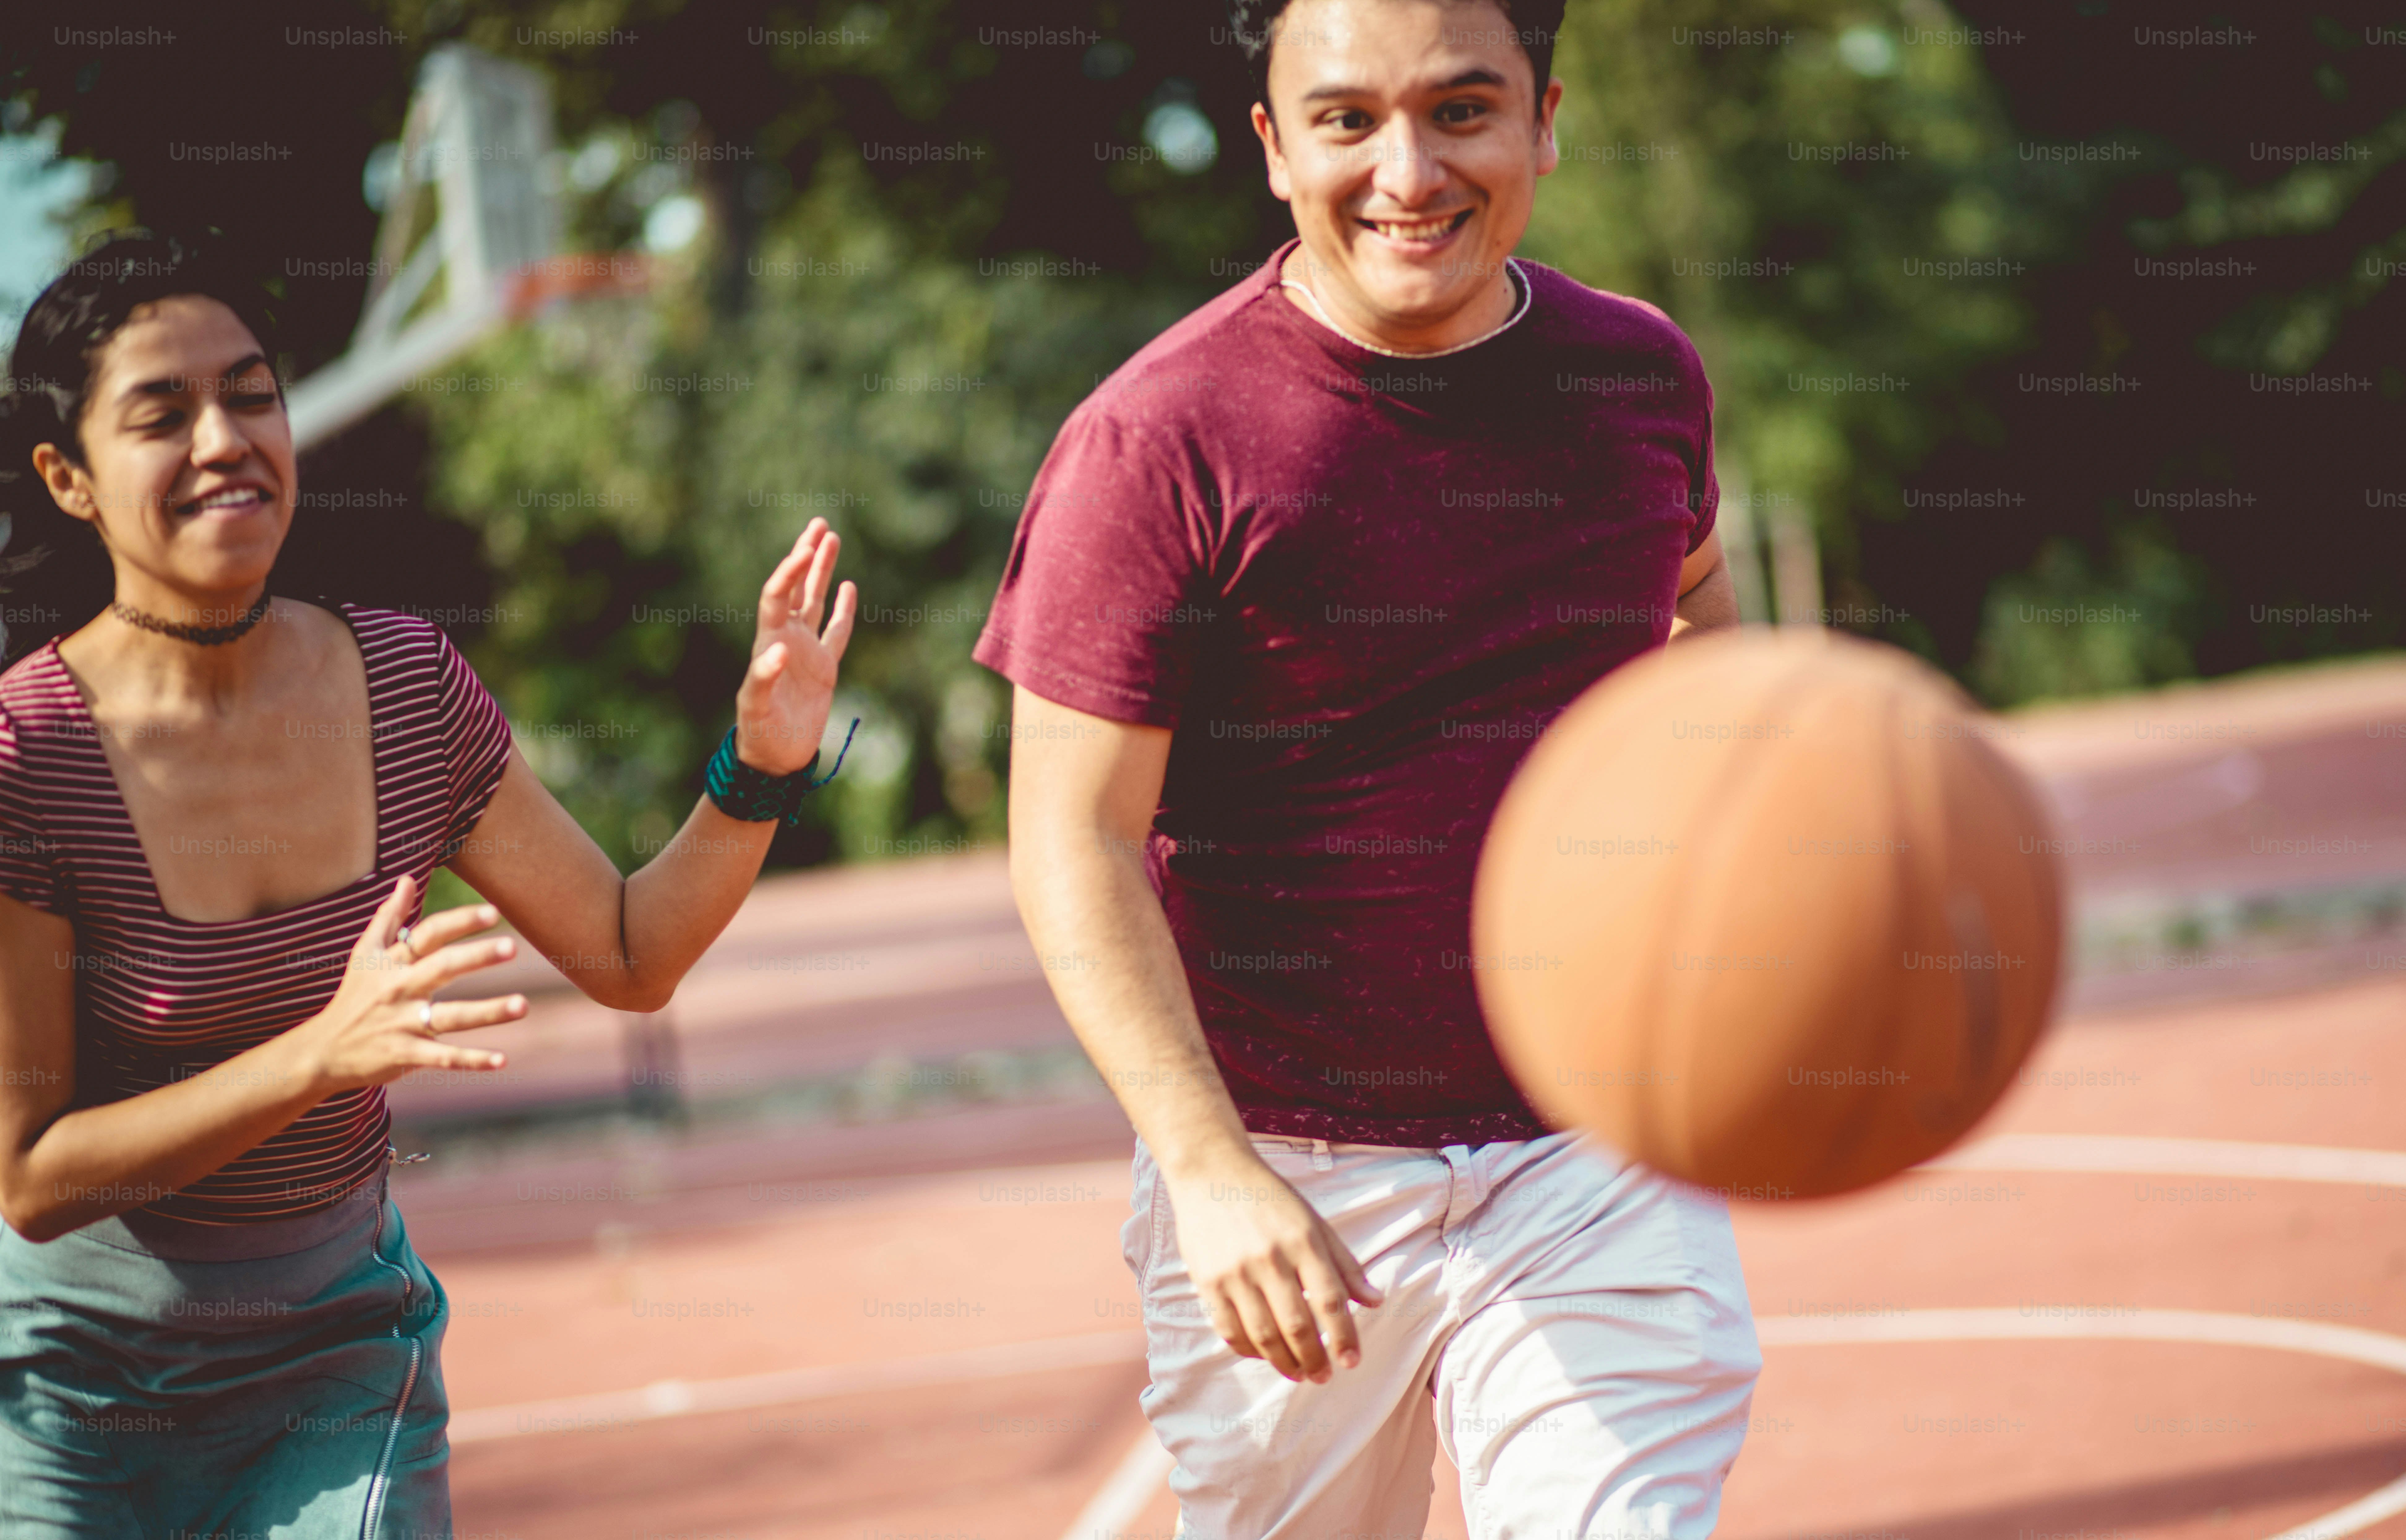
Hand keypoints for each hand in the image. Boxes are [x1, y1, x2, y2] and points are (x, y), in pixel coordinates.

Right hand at [298, 875, 526, 1093]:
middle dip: (476, 956)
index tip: (494, 912)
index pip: (430, 934)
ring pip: (450, 1016)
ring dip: (488, 1012)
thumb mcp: (366, 953)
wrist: (324, 1050)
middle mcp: (400, 989)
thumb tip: (407, 879)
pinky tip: (502, 1060)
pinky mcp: (406, 1054)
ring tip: (523, 1005)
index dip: (460, 921)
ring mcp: (404, 1023)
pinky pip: (444, 1057)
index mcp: (395, 962)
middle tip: (512, 946)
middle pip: (442, 968)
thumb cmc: (354, 996)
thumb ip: (389, 916)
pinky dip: (472, 1061)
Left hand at [736, 519, 857, 774]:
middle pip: (796, 587)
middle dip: (806, 555)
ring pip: (815, 600)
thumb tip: (778, 651)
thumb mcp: (757, 708)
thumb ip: (764, 679)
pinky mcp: (824, 667)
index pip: (778, 594)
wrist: (775, 757)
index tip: (805, 547)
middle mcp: (787, 638)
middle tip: (819, 523)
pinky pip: (836, 630)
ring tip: (831, 537)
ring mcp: (806, 650)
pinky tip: (848, 586)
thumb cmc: (761, 733)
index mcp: (769, 641)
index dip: (790, 570)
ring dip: (822, 571)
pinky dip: (842, 608)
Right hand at [1161, 1152, 1383, 1382]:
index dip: (1344, 1336)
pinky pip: (1230, 1329)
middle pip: (1297, 1324)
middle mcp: (1269, 1258)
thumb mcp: (1314, 1222)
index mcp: (1302, 1241)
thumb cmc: (1269, 1198)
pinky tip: (1264, 1355)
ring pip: (1263, 1334)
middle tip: (1324, 1375)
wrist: (1211, 1172)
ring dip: (1284, 1362)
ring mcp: (1235, 1272)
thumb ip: (1344, 1265)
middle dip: (1315, 1358)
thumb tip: (1375, 1302)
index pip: (1330, 1300)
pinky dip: (1249, 1350)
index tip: (1351, 1361)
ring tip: (1299, 1374)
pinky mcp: (1206, 1281)